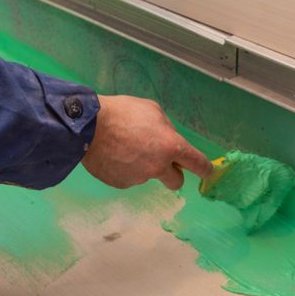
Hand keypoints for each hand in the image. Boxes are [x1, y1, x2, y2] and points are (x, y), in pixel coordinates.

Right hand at [82, 95, 212, 190]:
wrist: (87, 127)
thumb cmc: (123, 113)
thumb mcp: (153, 111)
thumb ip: (166, 129)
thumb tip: (169, 139)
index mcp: (172, 147)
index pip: (197, 164)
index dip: (205, 169)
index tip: (207, 172)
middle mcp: (158, 167)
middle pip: (176, 182)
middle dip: (172, 173)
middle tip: (160, 160)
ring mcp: (139, 178)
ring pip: (148, 176)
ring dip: (143, 166)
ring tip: (124, 147)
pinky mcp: (122, 184)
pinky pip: (130, 178)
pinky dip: (126, 169)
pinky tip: (114, 155)